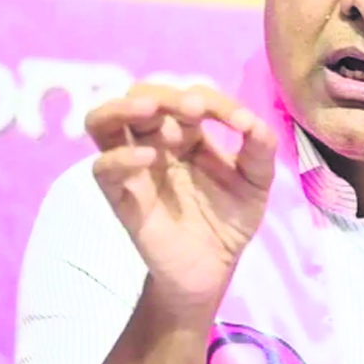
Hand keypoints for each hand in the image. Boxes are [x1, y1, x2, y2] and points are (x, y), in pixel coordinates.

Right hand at [86, 83, 276, 319]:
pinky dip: (120, 156)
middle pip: (140, 95)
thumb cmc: (229, 219)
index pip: (190, 96)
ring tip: (150, 109)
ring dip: (123, 107)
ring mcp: (134, 166)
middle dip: (167, 94)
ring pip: (103, 120)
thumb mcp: (256, 181)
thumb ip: (260, 148)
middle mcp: (155, 141)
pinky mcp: (122, 196)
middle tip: (196, 109)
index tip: (240, 123)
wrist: (213, 269)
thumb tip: (252, 121)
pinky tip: (149, 157)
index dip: (215, 101)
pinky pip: (103, 168)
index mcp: (188, 131)